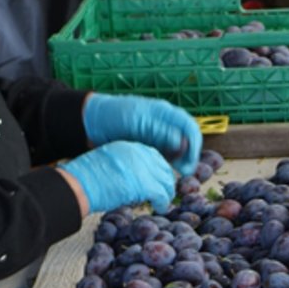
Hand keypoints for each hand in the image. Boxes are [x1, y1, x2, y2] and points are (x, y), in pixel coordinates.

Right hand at [61, 139, 176, 215]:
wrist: (79, 183)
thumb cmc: (86, 177)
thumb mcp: (108, 162)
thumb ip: (124, 165)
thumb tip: (134, 179)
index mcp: (130, 147)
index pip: (154, 157)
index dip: (158, 171)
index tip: (158, 181)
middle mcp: (140, 154)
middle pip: (163, 168)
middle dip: (165, 182)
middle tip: (164, 194)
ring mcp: (144, 168)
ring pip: (166, 181)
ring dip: (166, 193)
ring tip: (162, 202)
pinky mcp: (145, 184)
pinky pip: (162, 195)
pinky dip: (163, 203)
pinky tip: (159, 208)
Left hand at [83, 91, 201, 175]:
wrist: (94, 122)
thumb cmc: (114, 115)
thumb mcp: (137, 121)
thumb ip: (160, 130)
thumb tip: (183, 142)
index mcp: (165, 112)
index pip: (190, 127)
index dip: (194, 144)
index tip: (190, 162)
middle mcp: (166, 123)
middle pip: (188, 140)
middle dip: (189, 156)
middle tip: (184, 173)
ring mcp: (159, 135)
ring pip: (179, 150)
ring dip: (180, 162)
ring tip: (175, 175)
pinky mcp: (151, 145)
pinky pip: (165, 155)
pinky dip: (167, 164)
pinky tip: (163, 173)